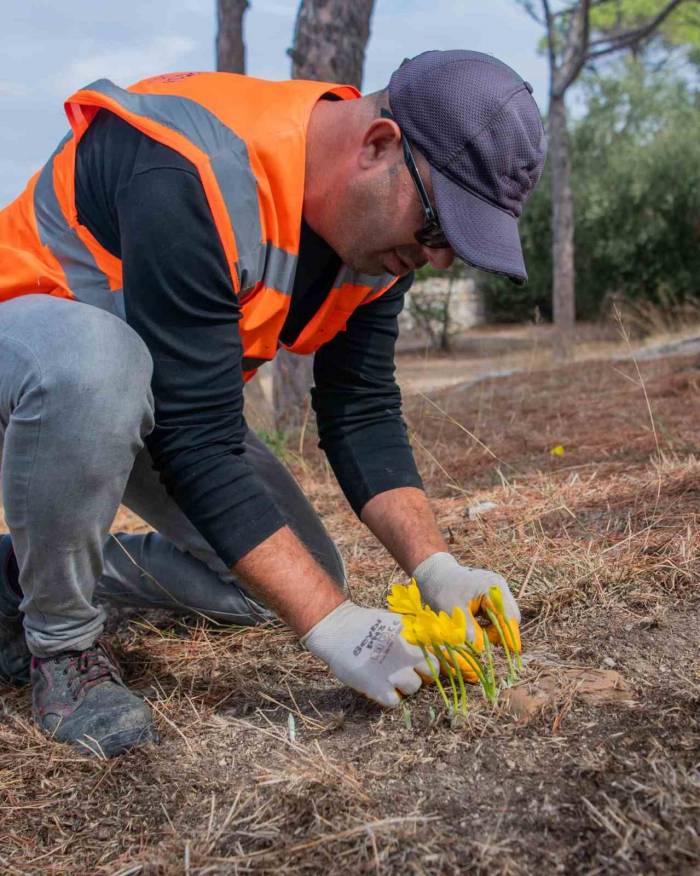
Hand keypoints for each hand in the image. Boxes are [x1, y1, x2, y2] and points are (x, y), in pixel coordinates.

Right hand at [301, 600, 436, 707]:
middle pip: (432, 672)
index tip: (429, 660)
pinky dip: (389, 696)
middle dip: (424, 672)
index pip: (439, 653)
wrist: (338, 629)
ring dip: (405, 684)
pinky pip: (395, 702)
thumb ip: (413, 631)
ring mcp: (395, 674)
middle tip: (409, 669)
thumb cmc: (366, 622)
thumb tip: (432, 640)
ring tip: (390, 676)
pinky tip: (380, 685)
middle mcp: (408, 657)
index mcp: (413, 638)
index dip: (438, 658)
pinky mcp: (379, 689)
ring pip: (414, 688)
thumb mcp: (395, 620)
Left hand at [413, 552, 520, 651]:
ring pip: (504, 620)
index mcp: (493, 587)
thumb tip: (479, 650)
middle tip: (479, 642)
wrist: (435, 575)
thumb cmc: (441, 590)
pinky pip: (497, 618)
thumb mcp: (452, 611)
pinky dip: (488, 627)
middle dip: (498, 634)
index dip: (509, 635)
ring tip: (473, 633)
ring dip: (492, 631)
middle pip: (510, 619)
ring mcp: (498, 593)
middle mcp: (499, 589)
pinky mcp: (492, 600)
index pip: (509, 616)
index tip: (511, 652)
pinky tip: (474, 628)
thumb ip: (467, 631)